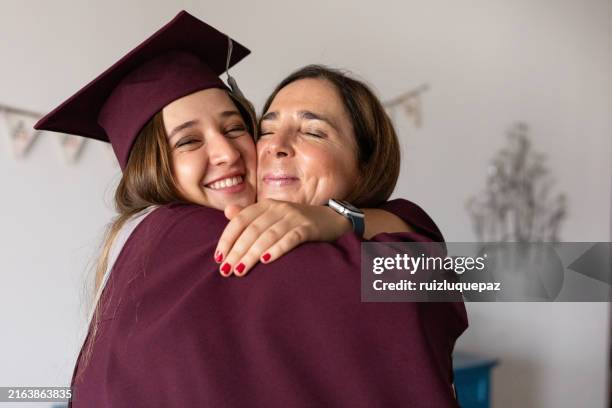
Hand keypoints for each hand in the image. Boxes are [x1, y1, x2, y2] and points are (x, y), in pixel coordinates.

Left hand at [214, 199, 350, 276]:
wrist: (331, 219)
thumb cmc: (296, 222)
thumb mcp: (273, 215)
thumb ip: (251, 215)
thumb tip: (228, 213)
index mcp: (266, 205)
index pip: (240, 220)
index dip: (227, 238)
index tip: (219, 258)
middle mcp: (278, 208)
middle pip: (252, 230)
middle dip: (237, 251)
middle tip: (226, 271)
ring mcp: (294, 217)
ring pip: (268, 235)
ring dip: (252, 254)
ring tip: (240, 271)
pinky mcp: (308, 228)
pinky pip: (291, 238)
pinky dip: (278, 248)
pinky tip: (267, 260)